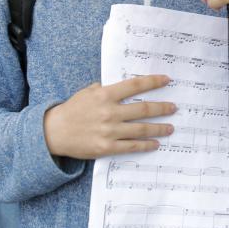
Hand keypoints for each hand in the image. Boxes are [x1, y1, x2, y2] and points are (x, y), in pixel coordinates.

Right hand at [43, 75, 176, 158]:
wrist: (54, 132)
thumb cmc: (71, 110)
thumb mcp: (87, 92)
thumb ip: (105, 89)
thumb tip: (123, 87)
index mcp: (105, 95)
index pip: (135, 86)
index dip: (153, 82)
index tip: (167, 80)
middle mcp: (110, 112)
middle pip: (143, 109)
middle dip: (162, 108)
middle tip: (174, 108)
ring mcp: (109, 131)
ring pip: (141, 129)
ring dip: (159, 128)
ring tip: (170, 128)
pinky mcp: (106, 147)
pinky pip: (131, 146)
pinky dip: (145, 145)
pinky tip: (155, 144)